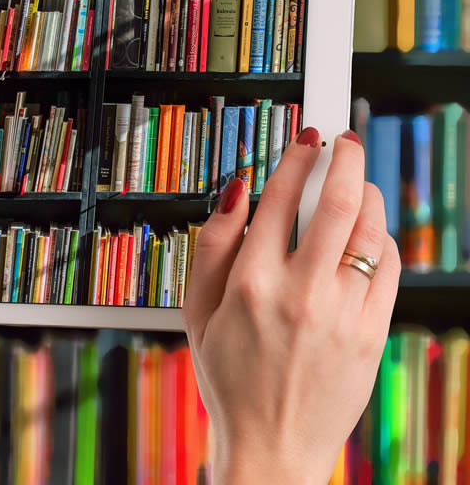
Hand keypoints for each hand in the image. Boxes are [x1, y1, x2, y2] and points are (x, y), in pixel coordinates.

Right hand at [182, 128, 400, 484]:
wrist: (271, 446)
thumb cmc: (229, 378)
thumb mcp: (197, 313)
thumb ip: (211, 245)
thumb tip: (235, 192)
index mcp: (251, 285)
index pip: (279, 198)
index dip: (296, 158)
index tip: (305, 139)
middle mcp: (300, 294)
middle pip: (337, 203)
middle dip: (347, 158)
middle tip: (347, 140)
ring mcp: (342, 314)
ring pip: (370, 231)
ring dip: (368, 194)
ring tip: (358, 185)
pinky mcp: (372, 334)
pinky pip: (390, 269)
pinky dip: (384, 240)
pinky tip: (368, 235)